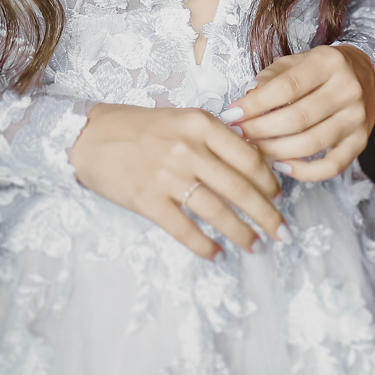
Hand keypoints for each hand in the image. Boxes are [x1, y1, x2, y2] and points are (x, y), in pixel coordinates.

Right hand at [69, 102, 286, 259]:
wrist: (91, 136)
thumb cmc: (141, 127)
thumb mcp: (183, 119)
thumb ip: (215, 139)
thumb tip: (254, 164)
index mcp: (201, 124)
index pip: (249, 157)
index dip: (269, 181)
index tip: (279, 197)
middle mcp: (188, 148)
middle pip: (240, 188)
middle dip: (267, 215)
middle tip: (283, 233)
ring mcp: (167, 176)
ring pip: (217, 211)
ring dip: (242, 233)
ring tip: (256, 246)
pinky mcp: (148, 201)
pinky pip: (184, 229)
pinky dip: (204, 246)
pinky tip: (216, 255)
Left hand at [222, 44, 374, 181]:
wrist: (367, 73)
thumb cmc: (322, 69)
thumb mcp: (297, 61)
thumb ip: (272, 77)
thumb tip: (248, 98)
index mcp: (328, 62)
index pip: (286, 87)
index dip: (255, 104)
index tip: (232, 114)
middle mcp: (346, 89)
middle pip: (297, 118)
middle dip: (260, 130)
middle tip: (239, 135)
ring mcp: (356, 118)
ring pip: (311, 144)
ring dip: (276, 151)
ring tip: (254, 150)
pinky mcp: (360, 142)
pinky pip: (331, 166)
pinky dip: (304, 171)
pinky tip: (282, 165)